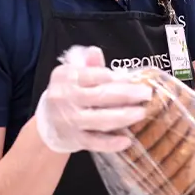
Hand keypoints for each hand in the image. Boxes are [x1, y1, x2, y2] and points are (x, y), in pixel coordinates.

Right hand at [35, 46, 153, 153]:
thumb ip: (89, 65)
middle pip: (100, 96)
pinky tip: (127, 140)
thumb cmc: (68, 94)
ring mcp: (69, 120)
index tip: (133, 80)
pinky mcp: (74, 139)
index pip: (95, 75)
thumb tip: (95, 51)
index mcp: (67, 76)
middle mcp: (65, 97)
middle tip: (146, 94)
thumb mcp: (74, 75)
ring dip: (123, 117)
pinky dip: (111, 143)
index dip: (117, 78)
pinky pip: (95, 142)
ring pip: (100, 120)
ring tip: (141, 113)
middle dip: (127, 95)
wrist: (48, 123)